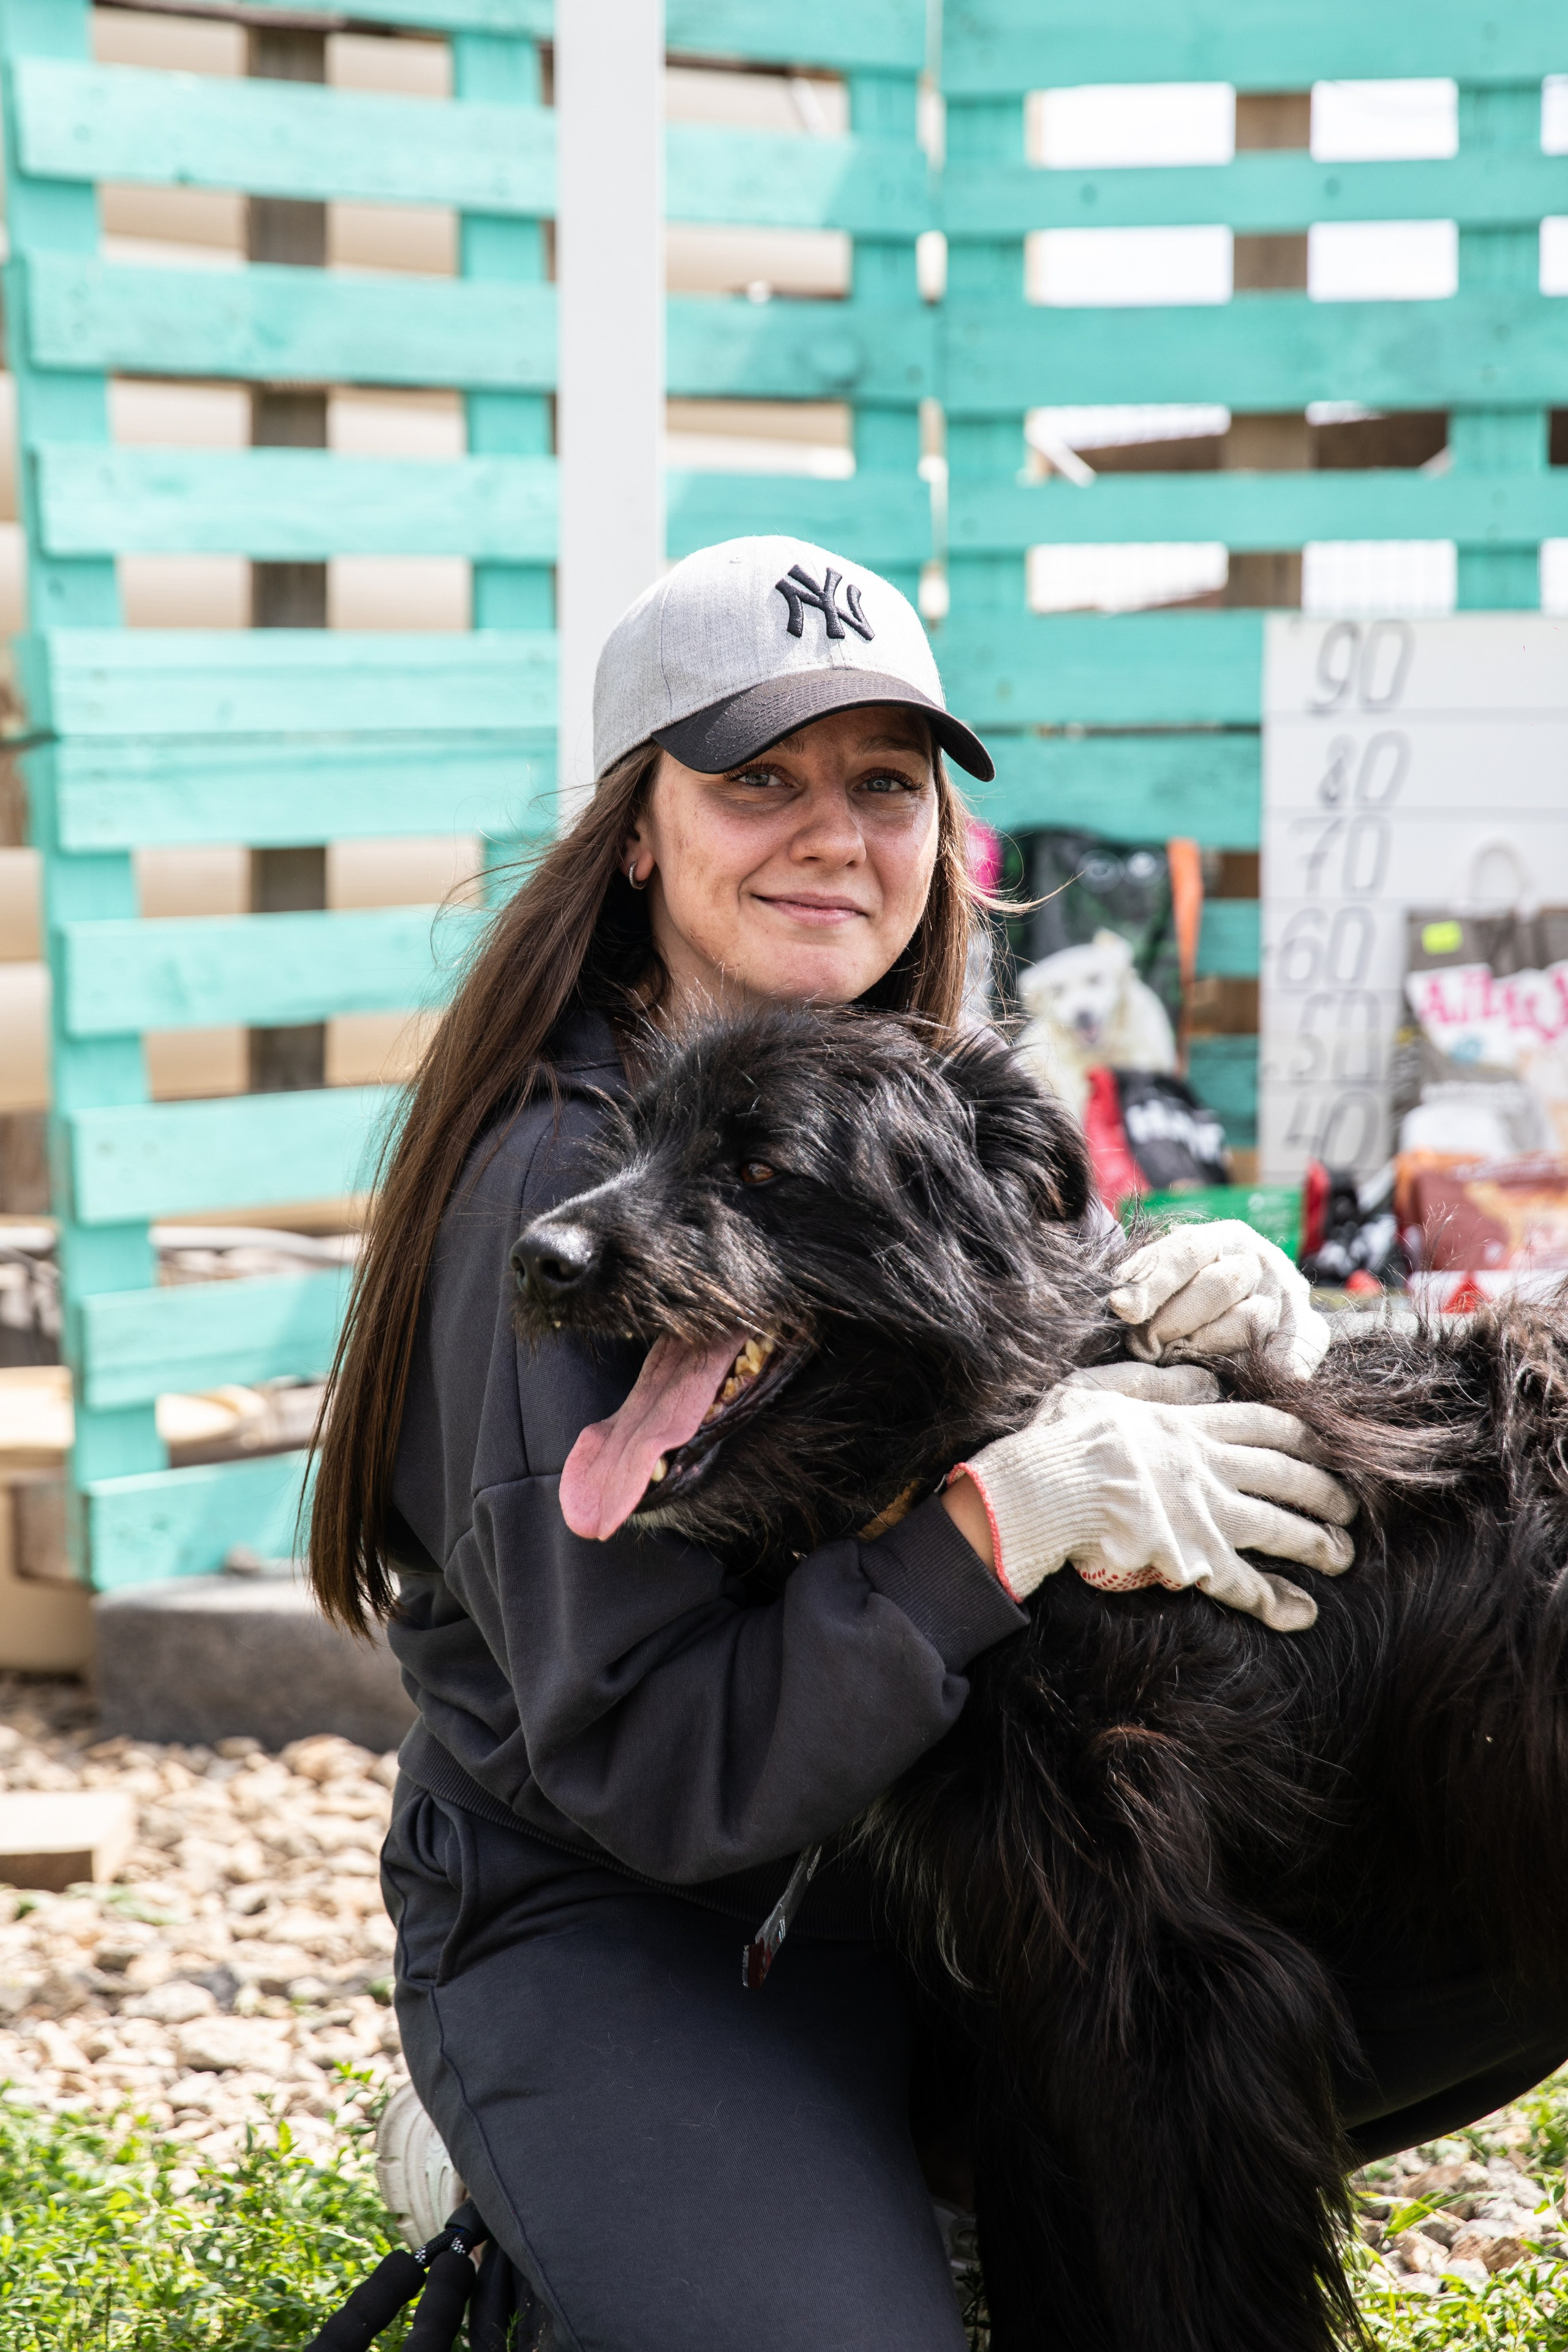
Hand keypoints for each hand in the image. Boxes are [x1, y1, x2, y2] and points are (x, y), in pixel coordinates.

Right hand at [948, 1381, 1355, 1632]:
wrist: (1047, 1487)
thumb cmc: (1063, 1436)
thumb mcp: (1104, 1385)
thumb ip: (1157, 1382)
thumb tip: (1201, 1382)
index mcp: (1189, 1425)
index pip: (1264, 1424)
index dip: (1305, 1437)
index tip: (1329, 1449)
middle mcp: (1209, 1467)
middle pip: (1287, 1476)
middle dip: (1326, 1492)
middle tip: (1350, 1508)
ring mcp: (1205, 1514)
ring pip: (1279, 1527)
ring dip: (1318, 1543)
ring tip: (1344, 1557)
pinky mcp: (1192, 1558)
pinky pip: (1245, 1583)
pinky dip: (1276, 1600)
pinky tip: (1302, 1613)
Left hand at [1109, 1220, 1330, 1380]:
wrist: (1233, 1308)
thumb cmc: (1178, 1297)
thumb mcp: (1158, 1277)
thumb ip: (1142, 1282)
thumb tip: (1122, 1305)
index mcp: (1220, 1237)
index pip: (1186, 1250)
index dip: (1153, 1280)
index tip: (1121, 1308)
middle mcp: (1258, 1259)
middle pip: (1219, 1284)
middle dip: (1176, 1320)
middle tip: (1146, 1344)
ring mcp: (1285, 1293)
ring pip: (1252, 1319)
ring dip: (1210, 1344)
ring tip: (1181, 1356)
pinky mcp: (1308, 1326)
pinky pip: (1304, 1339)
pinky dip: (1292, 1357)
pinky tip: (1283, 1373)